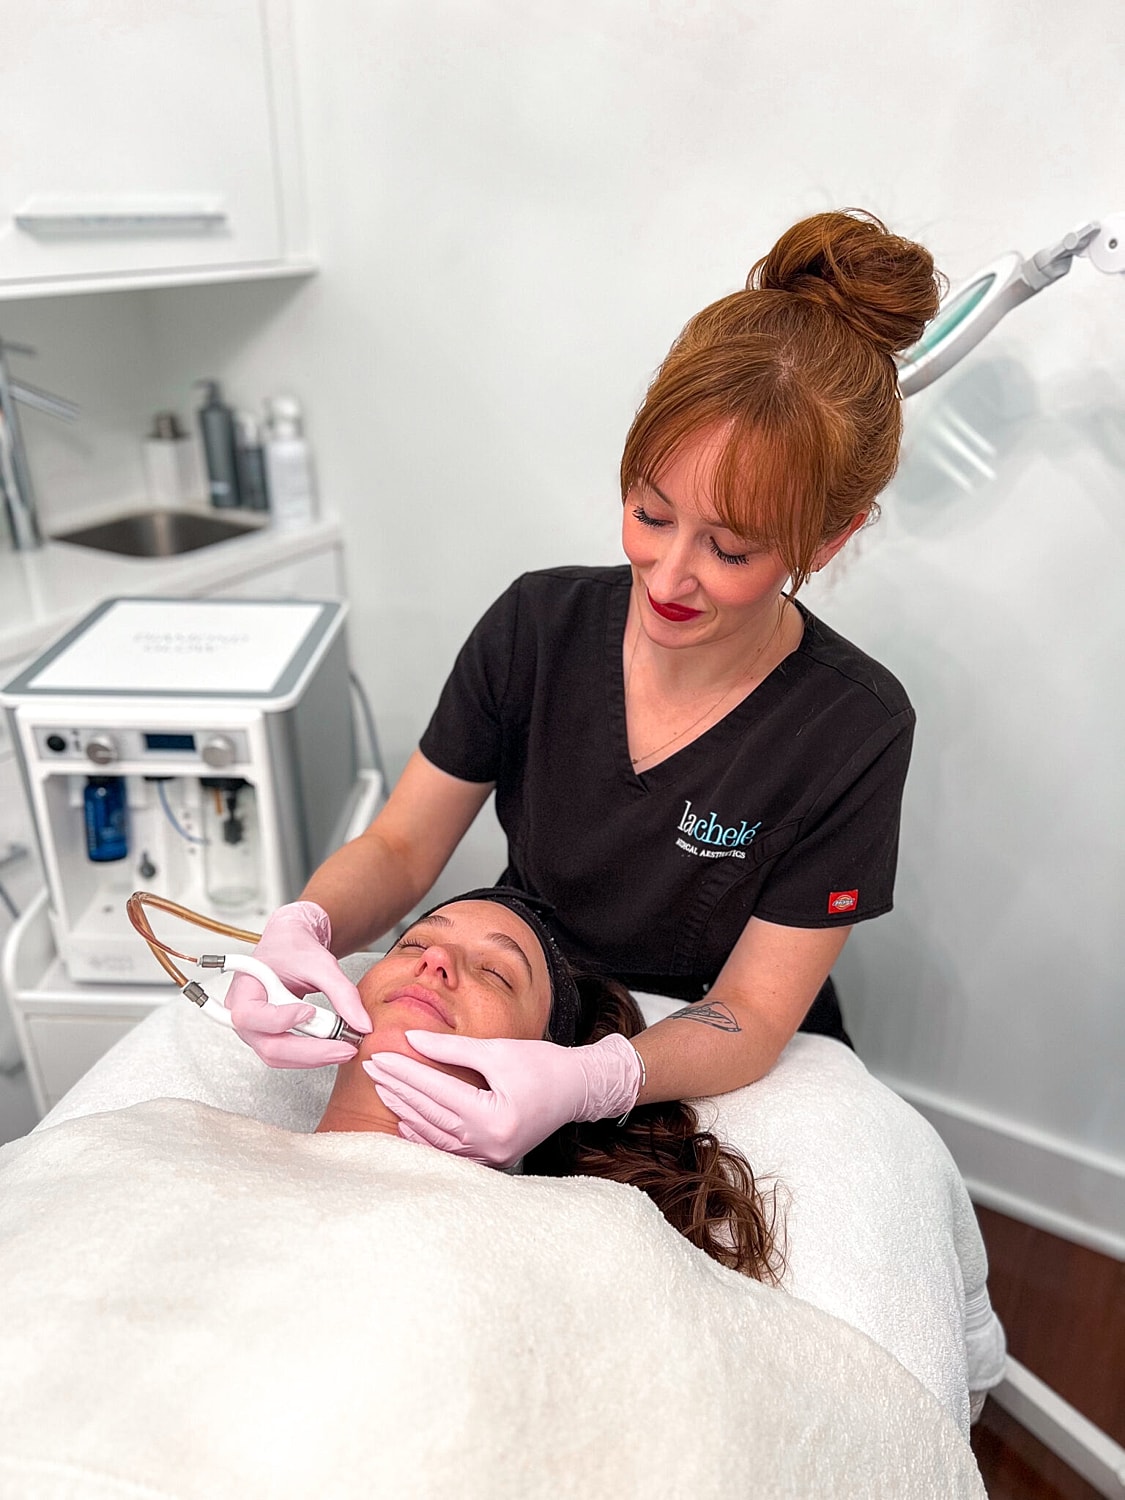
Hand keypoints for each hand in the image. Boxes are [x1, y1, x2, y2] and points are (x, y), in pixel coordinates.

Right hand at [224, 901, 370, 1067]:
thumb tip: (362, 1025)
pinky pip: (288, 1054)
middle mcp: (244, 1016)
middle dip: (311, 1052)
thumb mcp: (322, 964)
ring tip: (345, 1048)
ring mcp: (256, 1031)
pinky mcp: (271, 1037)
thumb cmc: (294, 948)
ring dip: (315, 1057)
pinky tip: (334, 1046)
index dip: (281, 1020)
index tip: (310, 1011)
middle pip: (270, 1047)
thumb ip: (343, 993)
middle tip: (345, 1048)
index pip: (252, 1017)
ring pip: (280, 1057)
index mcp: (243, 991)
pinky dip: (312, 1054)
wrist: (292, 944)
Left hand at [361, 1031, 641, 1166]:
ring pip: (434, 1135)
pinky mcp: (490, 1158)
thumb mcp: (498, 1051)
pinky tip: (405, 1121)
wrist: (576, 1090)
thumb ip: (453, 1048)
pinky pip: (448, 1149)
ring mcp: (489, 1156)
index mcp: (493, 1117)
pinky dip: (424, 1134)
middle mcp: (490, 1143)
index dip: (406, 1071)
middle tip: (371, 1069)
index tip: (381, 1056)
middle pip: (431, 1113)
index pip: (437, 1090)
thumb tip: (413, 1039)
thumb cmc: (543, 1065)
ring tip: (382, 1090)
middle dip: (398, 1089)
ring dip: (405, 1111)